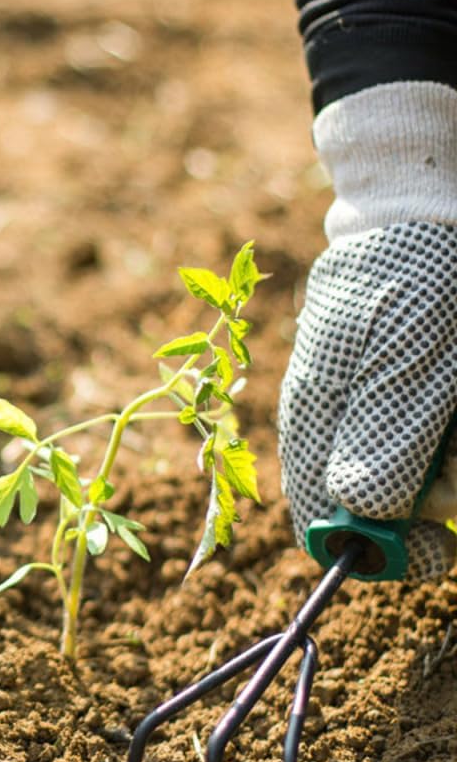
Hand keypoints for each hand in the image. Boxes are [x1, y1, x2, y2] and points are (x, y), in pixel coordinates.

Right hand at [279, 221, 456, 578]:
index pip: (327, 523)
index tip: (443, 546)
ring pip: (419, 479)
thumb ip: (384, 434)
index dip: (384, 551)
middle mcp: (339, 428)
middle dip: (436, 500)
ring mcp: (372, 411)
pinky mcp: (405, 397)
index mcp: (318, 425)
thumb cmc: (411, 278)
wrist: (424, 210)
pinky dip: (451, 435)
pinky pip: (433, 446)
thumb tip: (359, 513)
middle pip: (381, 509)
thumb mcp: (407, 358)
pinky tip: (453, 396)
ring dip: (452, 461)